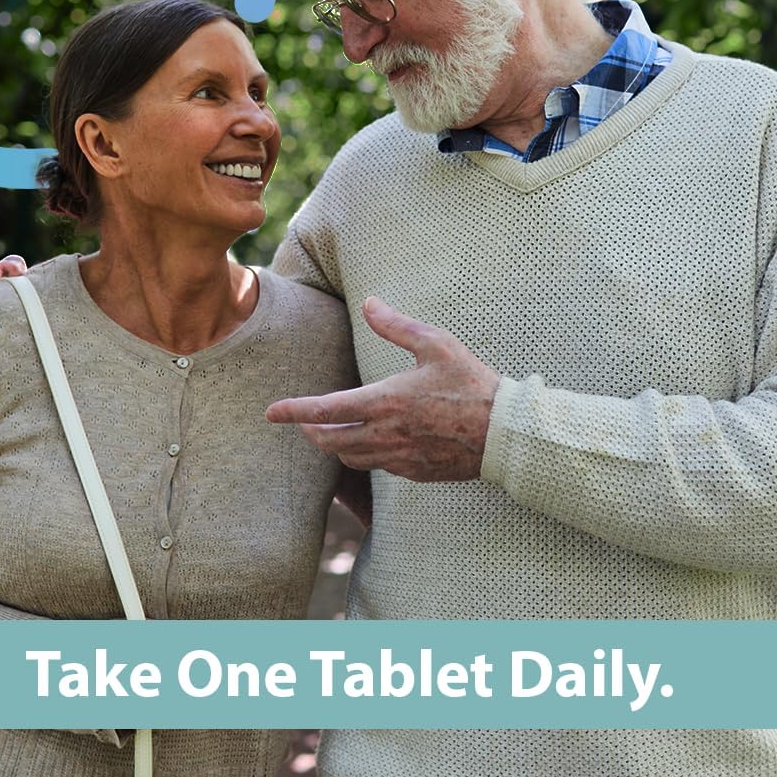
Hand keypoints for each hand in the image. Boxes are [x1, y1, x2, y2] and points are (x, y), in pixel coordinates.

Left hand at [265, 297, 499, 481]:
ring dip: (335, 445)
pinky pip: (378, 467)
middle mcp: (386, 435)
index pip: (326, 410)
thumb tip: (369, 304)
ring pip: (351, 457)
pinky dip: (365, 455)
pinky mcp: (415, 473)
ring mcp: (400, 458)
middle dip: (310, 432)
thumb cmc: (472, 384)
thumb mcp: (437, 344)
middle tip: (303, 422)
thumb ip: (397, 326)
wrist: (505, 433)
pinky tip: (373, 442)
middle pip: (330, 442)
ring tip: (333, 431)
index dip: (294, 411)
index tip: (271, 412)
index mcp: (386, 402)